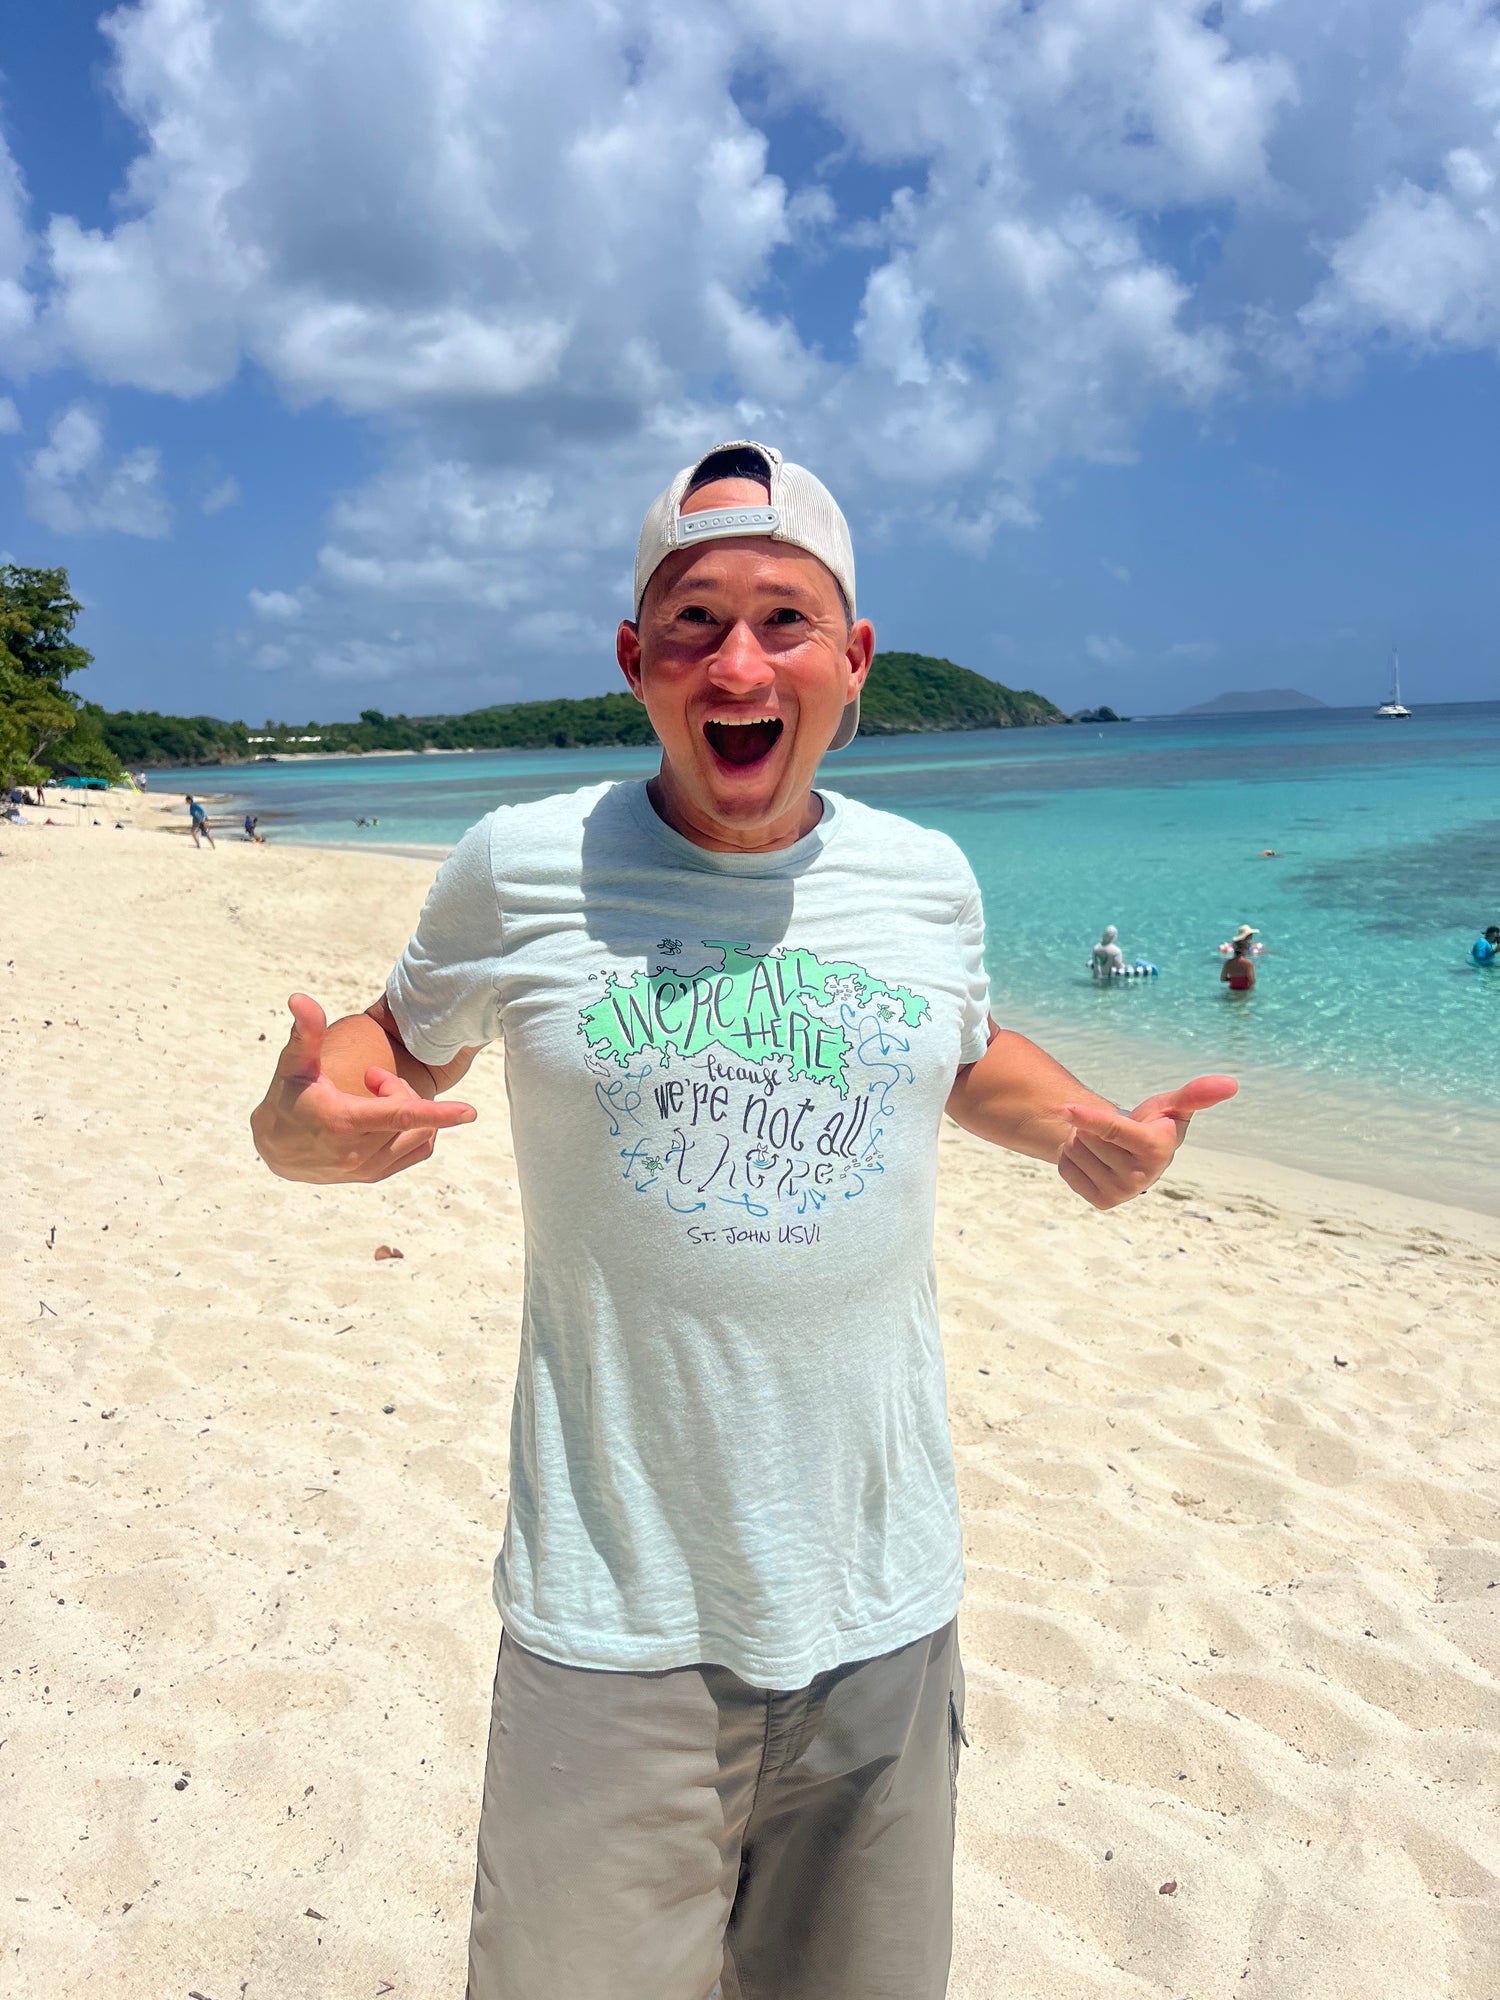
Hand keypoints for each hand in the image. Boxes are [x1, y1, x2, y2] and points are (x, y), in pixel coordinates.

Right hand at [250, 993, 476, 1183]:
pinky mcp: (373, 1177)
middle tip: (374, 1078)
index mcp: (343, 1121)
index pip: (399, 1115)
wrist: (273, 1149)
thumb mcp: (294, 1065)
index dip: (438, 1112)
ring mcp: (367, 1169)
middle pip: (411, 1114)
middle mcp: (358, 1151)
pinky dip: (415, 1131)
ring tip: (375, 1099)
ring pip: (419, 1134)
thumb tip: (300, 998)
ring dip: (408, 1111)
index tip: (470, 1111)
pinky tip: (388, 1118)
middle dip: (400, 1089)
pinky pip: (416, 1151)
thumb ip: (305, 1033)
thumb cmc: (287, 1099)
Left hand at [1057, 1075, 1237, 1211]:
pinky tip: (1095, 1161)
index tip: (1063, 1108)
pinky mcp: (1101, 1202)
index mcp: (1158, 1151)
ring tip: (1106, 1144)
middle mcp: (1141, 1178)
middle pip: (1087, 1137)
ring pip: (1075, 1151)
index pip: (1114, 1130)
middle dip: (1091, 1125)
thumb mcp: (1172, 1106)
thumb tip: (1232, 1083)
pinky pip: (1067, 1169)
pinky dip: (1074, 1159)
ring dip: (1082, 1140)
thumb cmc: (1156, 1123)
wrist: (1136, 1156)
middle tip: (1114, 1130)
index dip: (1090, 1118)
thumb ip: (1195, 1094)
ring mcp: (1120, 1194)